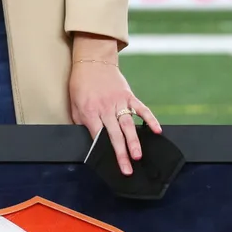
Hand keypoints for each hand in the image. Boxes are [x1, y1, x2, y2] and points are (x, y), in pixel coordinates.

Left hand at [69, 53, 161, 176]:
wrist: (92, 62)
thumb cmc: (81, 86)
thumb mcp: (74, 105)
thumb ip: (82, 123)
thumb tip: (89, 141)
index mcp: (89, 111)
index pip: (97, 134)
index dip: (102, 150)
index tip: (107, 165)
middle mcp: (105, 108)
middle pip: (114, 134)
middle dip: (121, 153)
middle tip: (127, 169)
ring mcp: (119, 101)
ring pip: (128, 124)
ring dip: (134, 141)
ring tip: (138, 156)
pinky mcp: (128, 95)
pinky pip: (141, 108)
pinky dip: (150, 119)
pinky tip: (157, 130)